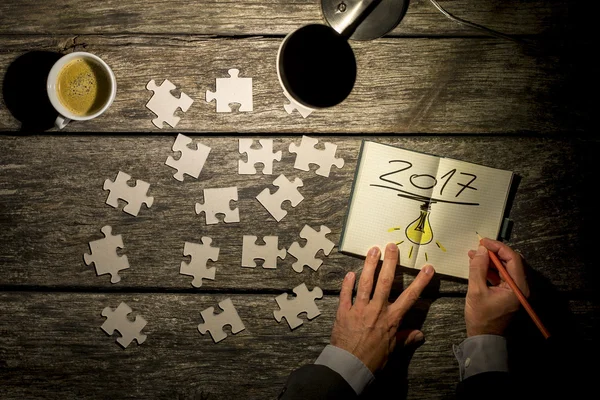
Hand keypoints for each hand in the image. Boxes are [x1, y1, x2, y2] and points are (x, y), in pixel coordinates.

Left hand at [330, 243, 434, 372]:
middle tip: (391, 246)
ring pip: (365, 282)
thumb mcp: (393, 350)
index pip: (410, 297)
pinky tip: (350, 272)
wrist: (350, 366)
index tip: (428, 268)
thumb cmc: (373, 359)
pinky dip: (347, 283)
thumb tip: (420, 334)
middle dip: (389, 262)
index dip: (420, 281)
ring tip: (372, 250)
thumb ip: (405, 339)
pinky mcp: (343, 311)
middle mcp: (376, 309)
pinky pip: (345, 294)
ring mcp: (359, 308)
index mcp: (391, 318)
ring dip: (369, 265)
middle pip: (385, 281)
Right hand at [465, 238, 528, 336]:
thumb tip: (482, 250)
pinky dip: (490, 269)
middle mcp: (520, 287)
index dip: (498, 247)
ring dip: (490, 260)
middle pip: (510, 261)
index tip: (483, 242)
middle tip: (479, 246)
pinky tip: (477, 264)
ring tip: (474, 254)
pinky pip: (501, 275)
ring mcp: (514, 290)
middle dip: (494, 252)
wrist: (484, 337)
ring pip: (505, 267)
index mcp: (517, 287)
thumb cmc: (481, 317)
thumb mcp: (476, 291)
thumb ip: (478, 269)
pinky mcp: (507, 293)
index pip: (513, 259)